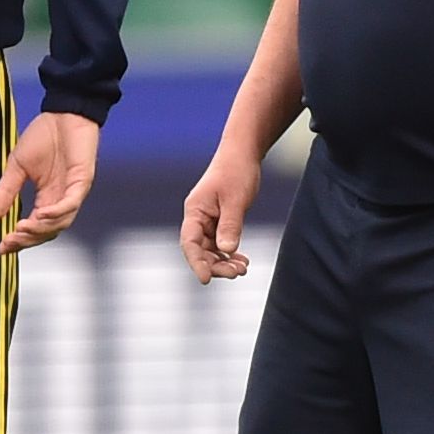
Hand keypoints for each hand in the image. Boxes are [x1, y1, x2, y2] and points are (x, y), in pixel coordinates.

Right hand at [0, 110, 100, 256]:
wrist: (64, 112)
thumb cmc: (45, 136)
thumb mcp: (17, 166)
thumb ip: (7, 190)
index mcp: (48, 198)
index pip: (35, 227)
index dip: (19, 240)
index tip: (1, 247)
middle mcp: (61, 199)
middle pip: (48, 231)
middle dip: (28, 239)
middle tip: (9, 242)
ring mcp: (73, 192)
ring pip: (60, 222)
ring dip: (40, 229)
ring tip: (21, 230)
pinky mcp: (82, 181)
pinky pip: (70, 204)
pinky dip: (56, 212)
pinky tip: (40, 215)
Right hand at [180, 146, 263, 281]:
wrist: (243, 154)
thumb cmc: (237, 171)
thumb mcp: (236, 199)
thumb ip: (230, 225)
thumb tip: (225, 251)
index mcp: (195, 211)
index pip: (190, 243)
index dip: (196, 262)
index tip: (206, 279)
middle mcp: (198, 218)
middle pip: (199, 251)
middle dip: (216, 266)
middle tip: (237, 273)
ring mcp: (208, 221)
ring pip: (210, 250)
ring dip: (224, 262)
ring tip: (242, 269)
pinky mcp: (219, 221)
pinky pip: (220, 244)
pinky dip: (229, 254)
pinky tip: (242, 260)